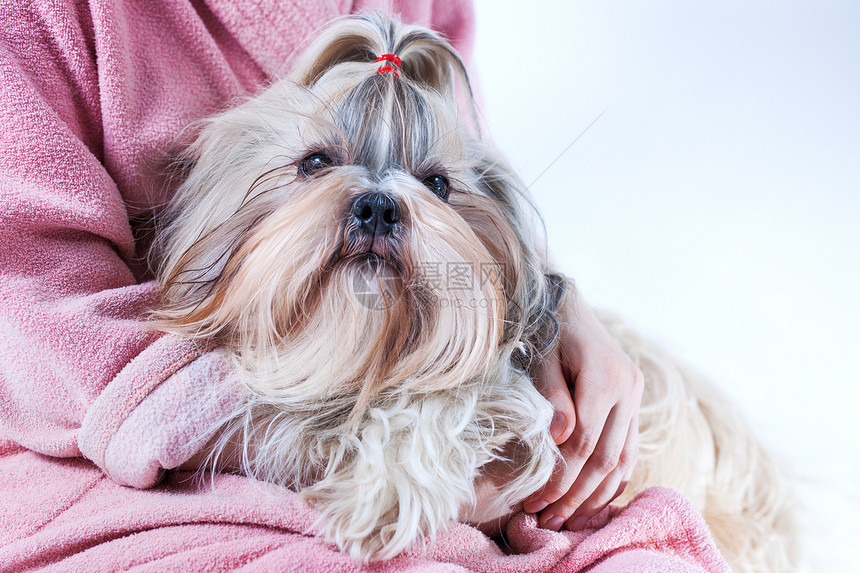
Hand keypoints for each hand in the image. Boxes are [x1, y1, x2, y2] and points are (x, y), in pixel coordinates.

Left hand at [524, 287, 642, 530]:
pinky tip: (595, 499)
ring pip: (622, 458)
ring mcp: (635, 397)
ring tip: (568, 519)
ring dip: (596, 494)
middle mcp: (628, 388)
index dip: (561, 476)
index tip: (536, 500)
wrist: (565, 304)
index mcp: (606, 375)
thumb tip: (560, 439)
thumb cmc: (545, 329)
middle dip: (576, 494)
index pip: (585, 441)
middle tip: (548, 520)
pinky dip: (614, 478)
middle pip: (605, 456)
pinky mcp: (633, 403)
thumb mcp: (541, 357)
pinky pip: (628, 449)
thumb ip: (551, 397)